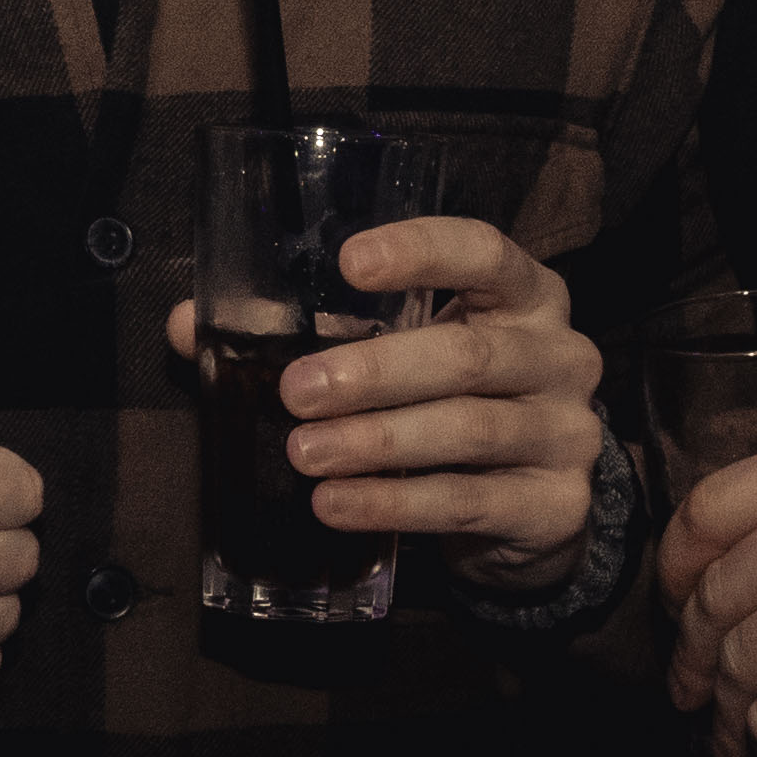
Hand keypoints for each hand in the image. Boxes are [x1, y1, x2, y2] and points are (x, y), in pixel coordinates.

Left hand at [168, 217, 604, 585]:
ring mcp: (567, 432)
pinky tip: (336, 505)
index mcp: (523, 294)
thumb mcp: (395, 352)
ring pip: (468, 431)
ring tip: (304, 455)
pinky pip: (469, 502)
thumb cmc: (446, 401)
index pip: (484, 250)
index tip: (350, 263)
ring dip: (377, 442)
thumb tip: (189, 327)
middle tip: (295, 392)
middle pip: (467, 355)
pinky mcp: (557, 506)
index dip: (422, 252)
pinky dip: (395, 503)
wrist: (529, 504)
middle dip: (374, 372)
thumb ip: (307, 333)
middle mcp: (559, 354)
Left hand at [654, 418, 756, 756]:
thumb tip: (715, 569)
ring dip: (723, 709)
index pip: (708, 509)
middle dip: (692, 651)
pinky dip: (756, 745)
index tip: (674, 603)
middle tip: (688, 685)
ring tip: (727, 732)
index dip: (675, 568)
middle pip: (715, 593)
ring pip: (737, 661)